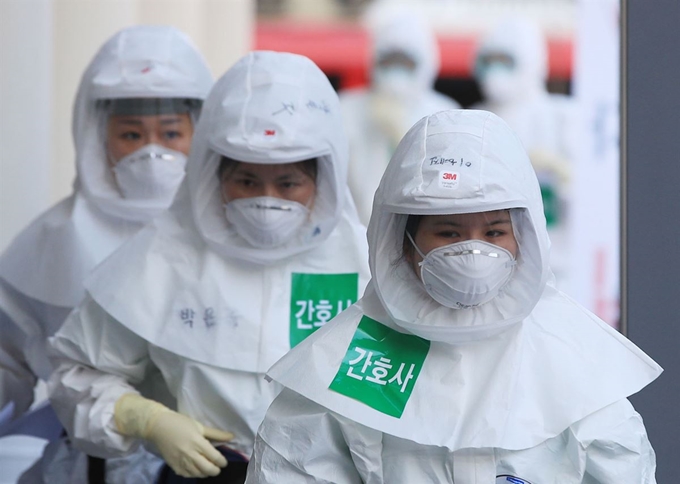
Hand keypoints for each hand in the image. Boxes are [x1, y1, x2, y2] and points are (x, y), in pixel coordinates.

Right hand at [114, 393, 233, 476]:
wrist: (159, 427)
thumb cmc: (181, 423)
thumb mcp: (200, 426)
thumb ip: (216, 434)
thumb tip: (232, 437)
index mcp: (198, 443)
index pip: (215, 458)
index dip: (222, 462)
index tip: (224, 461)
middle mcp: (190, 454)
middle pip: (208, 469)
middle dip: (216, 470)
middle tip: (218, 467)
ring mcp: (181, 462)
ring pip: (199, 474)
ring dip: (206, 473)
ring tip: (208, 467)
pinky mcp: (174, 467)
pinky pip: (188, 475)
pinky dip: (195, 474)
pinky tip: (196, 469)